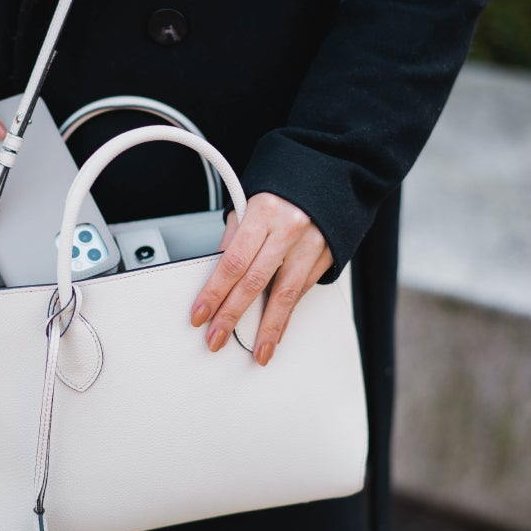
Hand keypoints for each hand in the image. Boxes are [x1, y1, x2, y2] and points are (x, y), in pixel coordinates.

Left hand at [189, 193, 333, 365]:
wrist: (330, 180)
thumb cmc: (284, 194)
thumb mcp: (250, 206)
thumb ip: (235, 240)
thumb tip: (216, 277)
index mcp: (264, 213)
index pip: (232, 261)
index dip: (214, 292)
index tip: (200, 315)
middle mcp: (290, 229)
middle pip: (255, 282)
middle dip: (233, 315)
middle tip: (217, 338)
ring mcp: (312, 244)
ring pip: (286, 294)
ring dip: (269, 328)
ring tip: (258, 351)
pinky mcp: (328, 256)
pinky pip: (303, 291)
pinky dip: (288, 313)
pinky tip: (277, 329)